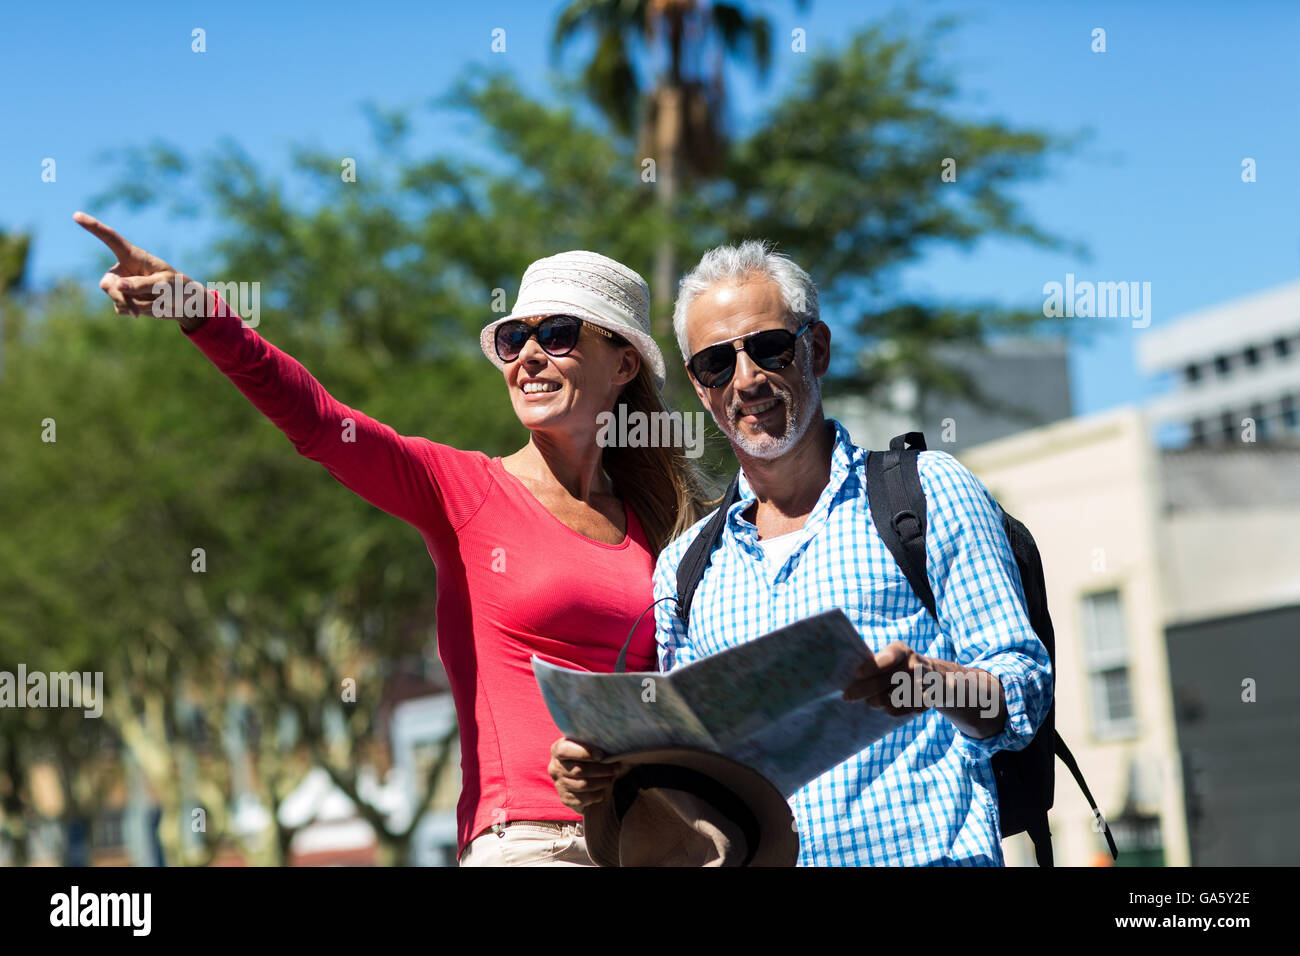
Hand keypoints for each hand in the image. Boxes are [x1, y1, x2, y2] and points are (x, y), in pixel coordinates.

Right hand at [74, 211, 207, 330]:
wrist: (185, 305)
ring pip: (118, 299)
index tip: (76, 215)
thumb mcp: (165, 283)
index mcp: (133, 256)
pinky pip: (123, 309)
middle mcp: (123, 269)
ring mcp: (122, 286)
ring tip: (157, 302)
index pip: (110, 239)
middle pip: (108, 284)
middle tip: (136, 311)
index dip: (93, 226)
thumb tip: (116, 287)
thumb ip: (142, 284)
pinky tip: (150, 307)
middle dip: (120, 297)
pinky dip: (138, 312)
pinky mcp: (124, 301)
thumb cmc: (178, 287)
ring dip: (137, 306)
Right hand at [548, 738, 623, 811]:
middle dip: (601, 769)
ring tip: (612, 778)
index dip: (583, 753)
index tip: (601, 755)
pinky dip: (596, 795)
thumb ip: (593, 743)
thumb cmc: (590, 758)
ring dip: (601, 782)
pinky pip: (583, 799)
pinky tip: (603, 790)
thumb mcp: (588, 746)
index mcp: (557, 749)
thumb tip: (609, 743)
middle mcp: (555, 767)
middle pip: (578, 770)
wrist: (586, 780)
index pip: (564, 750)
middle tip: (616, 768)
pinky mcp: (565, 799)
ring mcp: (559, 784)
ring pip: (582, 785)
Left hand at [842, 641, 928, 717]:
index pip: (886, 659)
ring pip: (889, 699)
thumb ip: (876, 663)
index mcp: (901, 651)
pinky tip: (888, 706)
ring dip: (877, 702)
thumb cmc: (903, 666)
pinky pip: (902, 709)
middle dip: (862, 691)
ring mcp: (921, 684)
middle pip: (882, 683)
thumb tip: (851, 679)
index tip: (856, 675)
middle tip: (848, 697)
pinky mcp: (926, 700)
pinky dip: (892, 710)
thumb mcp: (894, 656)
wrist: (938, 677)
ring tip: (872, 702)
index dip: (871, 667)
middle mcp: (913, 665)